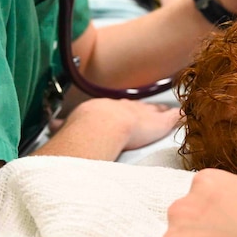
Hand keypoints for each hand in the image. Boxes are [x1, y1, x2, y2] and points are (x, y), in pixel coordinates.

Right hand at [39, 97, 180, 159]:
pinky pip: (172, 119)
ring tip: (170, 111)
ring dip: (162, 112)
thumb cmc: (85, 128)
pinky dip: (179, 118)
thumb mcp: (72, 124)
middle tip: (152, 110)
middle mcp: (127, 108)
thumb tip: (50, 126)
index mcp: (109, 108)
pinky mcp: (159, 124)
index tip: (125, 110)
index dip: (123, 110)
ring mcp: (145, 114)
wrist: (102, 126)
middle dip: (144, 109)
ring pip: (156, 111)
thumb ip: (62, 126)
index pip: (119, 108)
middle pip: (139, 107)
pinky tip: (185, 116)